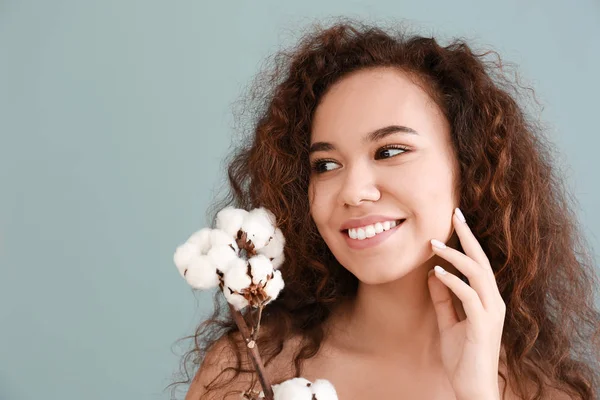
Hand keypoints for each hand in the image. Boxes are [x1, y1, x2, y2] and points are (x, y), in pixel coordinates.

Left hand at [427, 208, 505, 399]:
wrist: (471, 388)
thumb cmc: (462, 358)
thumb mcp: (448, 323)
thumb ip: (443, 300)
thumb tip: (433, 274)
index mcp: (487, 300)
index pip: (478, 264)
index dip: (467, 242)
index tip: (455, 221)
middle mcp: (493, 302)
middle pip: (482, 261)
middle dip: (467, 236)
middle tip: (454, 214)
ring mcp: (491, 313)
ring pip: (477, 274)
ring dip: (455, 256)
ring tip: (434, 243)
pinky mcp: (483, 325)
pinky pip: (468, 296)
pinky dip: (453, 282)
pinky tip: (437, 273)